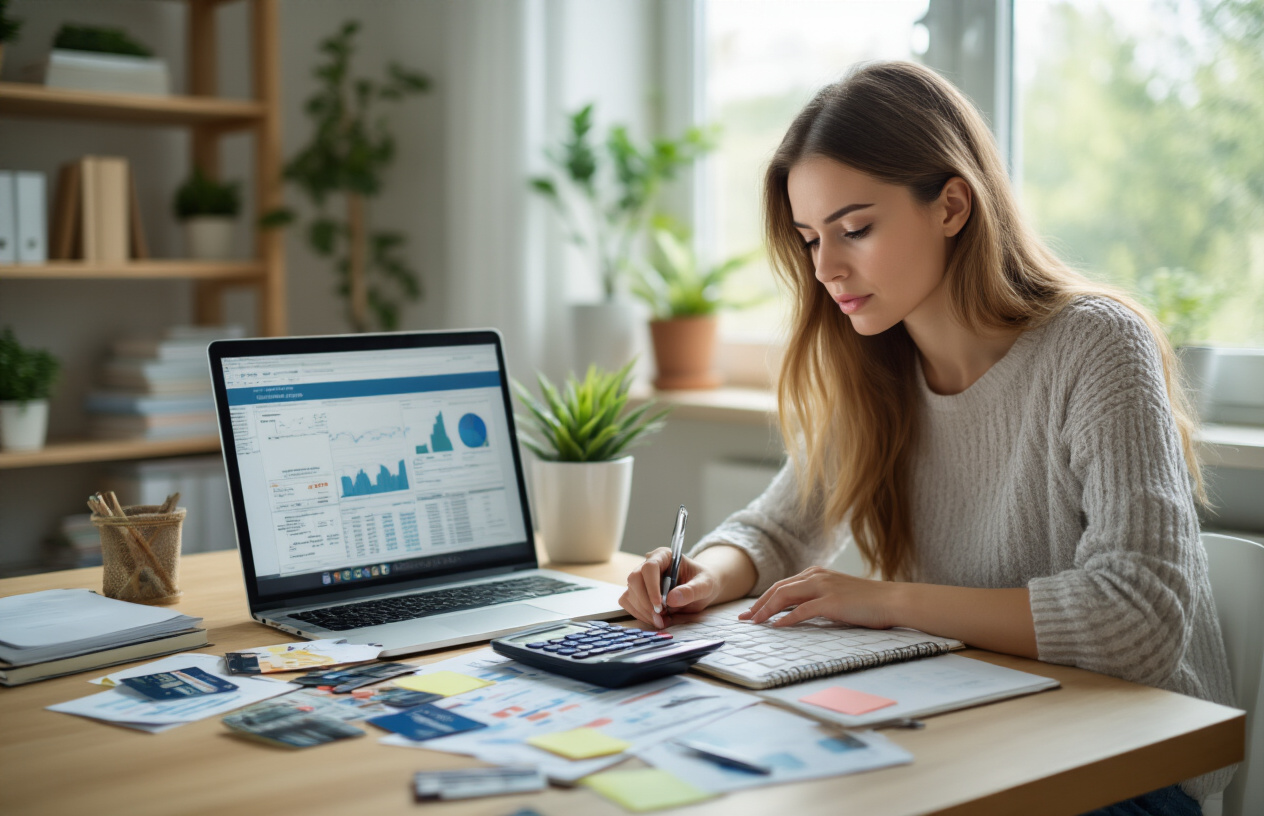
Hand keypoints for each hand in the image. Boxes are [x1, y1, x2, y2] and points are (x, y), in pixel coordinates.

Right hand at [619, 548, 722, 629]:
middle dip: (645, 602)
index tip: (660, 606)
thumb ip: (692, 591)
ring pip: (630, 593)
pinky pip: (628, 602)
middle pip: (634, 579)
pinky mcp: (637, 592)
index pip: (649, 567)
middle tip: (660, 618)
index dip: (651, 586)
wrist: (700, 589)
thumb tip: (671, 599)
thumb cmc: (703, 582)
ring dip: (643, 611)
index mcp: (664, 556)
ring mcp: (641, 579)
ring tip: (662, 620)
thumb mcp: (705, 585)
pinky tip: (655, 619)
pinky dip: (639, 614)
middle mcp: (648, 564)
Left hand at [739, 566, 900, 628]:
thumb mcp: (838, 595)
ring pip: (785, 596)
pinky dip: (786, 618)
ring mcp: (823, 587)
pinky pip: (802, 610)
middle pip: (778, 589)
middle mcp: (816, 576)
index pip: (783, 585)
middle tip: (744, 619)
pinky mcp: (831, 601)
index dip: (764, 598)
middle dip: (758, 604)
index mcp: (816, 574)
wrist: (892, 600)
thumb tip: (798, 613)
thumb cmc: (868, 602)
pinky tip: (776, 627)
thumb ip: (818, 599)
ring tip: (755, 623)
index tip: (751, 612)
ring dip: (766, 610)